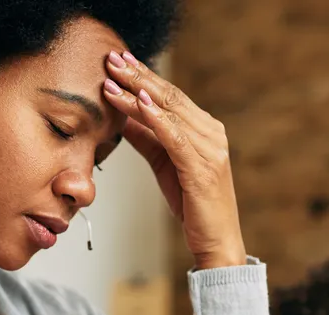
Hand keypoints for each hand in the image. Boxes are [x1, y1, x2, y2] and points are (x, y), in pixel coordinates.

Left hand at [102, 50, 245, 268]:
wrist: (216, 242)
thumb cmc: (193, 205)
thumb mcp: (164, 164)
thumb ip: (148, 138)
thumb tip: (124, 116)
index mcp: (205, 130)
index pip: (170, 96)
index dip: (144, 76)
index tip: (119, 61)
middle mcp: (212, 134)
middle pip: (170, 97)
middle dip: (138, 76)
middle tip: (112, 59)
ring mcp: (210, 150)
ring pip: (169, 112)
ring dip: (138, 92)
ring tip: (114, 77)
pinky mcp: (202, 168)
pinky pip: (175, 137)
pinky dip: (156, 118)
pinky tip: (137, 103)